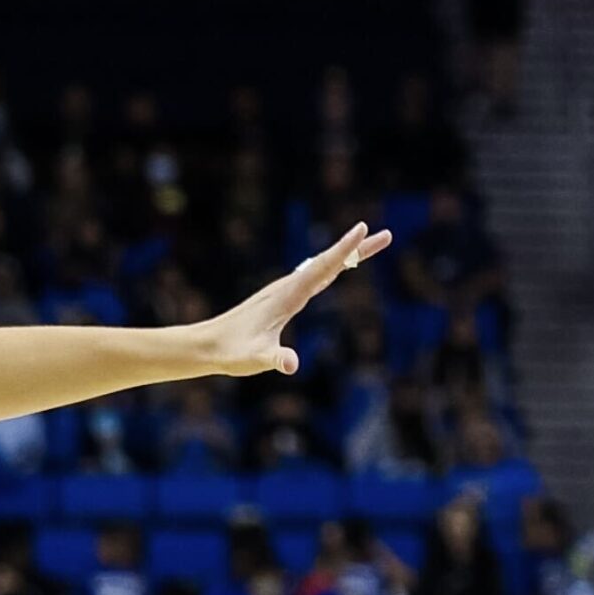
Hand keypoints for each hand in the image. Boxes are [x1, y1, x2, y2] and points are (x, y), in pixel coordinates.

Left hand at [191, 223, 392, 376]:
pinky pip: (315, 276)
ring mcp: (285, 290)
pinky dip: (333, 267)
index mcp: (288, 295)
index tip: (363, 229)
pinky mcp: (282, 298)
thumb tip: (291, 364)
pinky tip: (337, 268)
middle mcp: (288, 286)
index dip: (345, 250)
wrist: (207, 345)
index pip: (323, 268)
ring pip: (323, 267)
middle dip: (358, 249)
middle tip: (387, 236)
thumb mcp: (256, 360)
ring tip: (369, 245)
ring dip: (348, 256)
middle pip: (329, 262)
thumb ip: (275, 359)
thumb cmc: (231, 352)